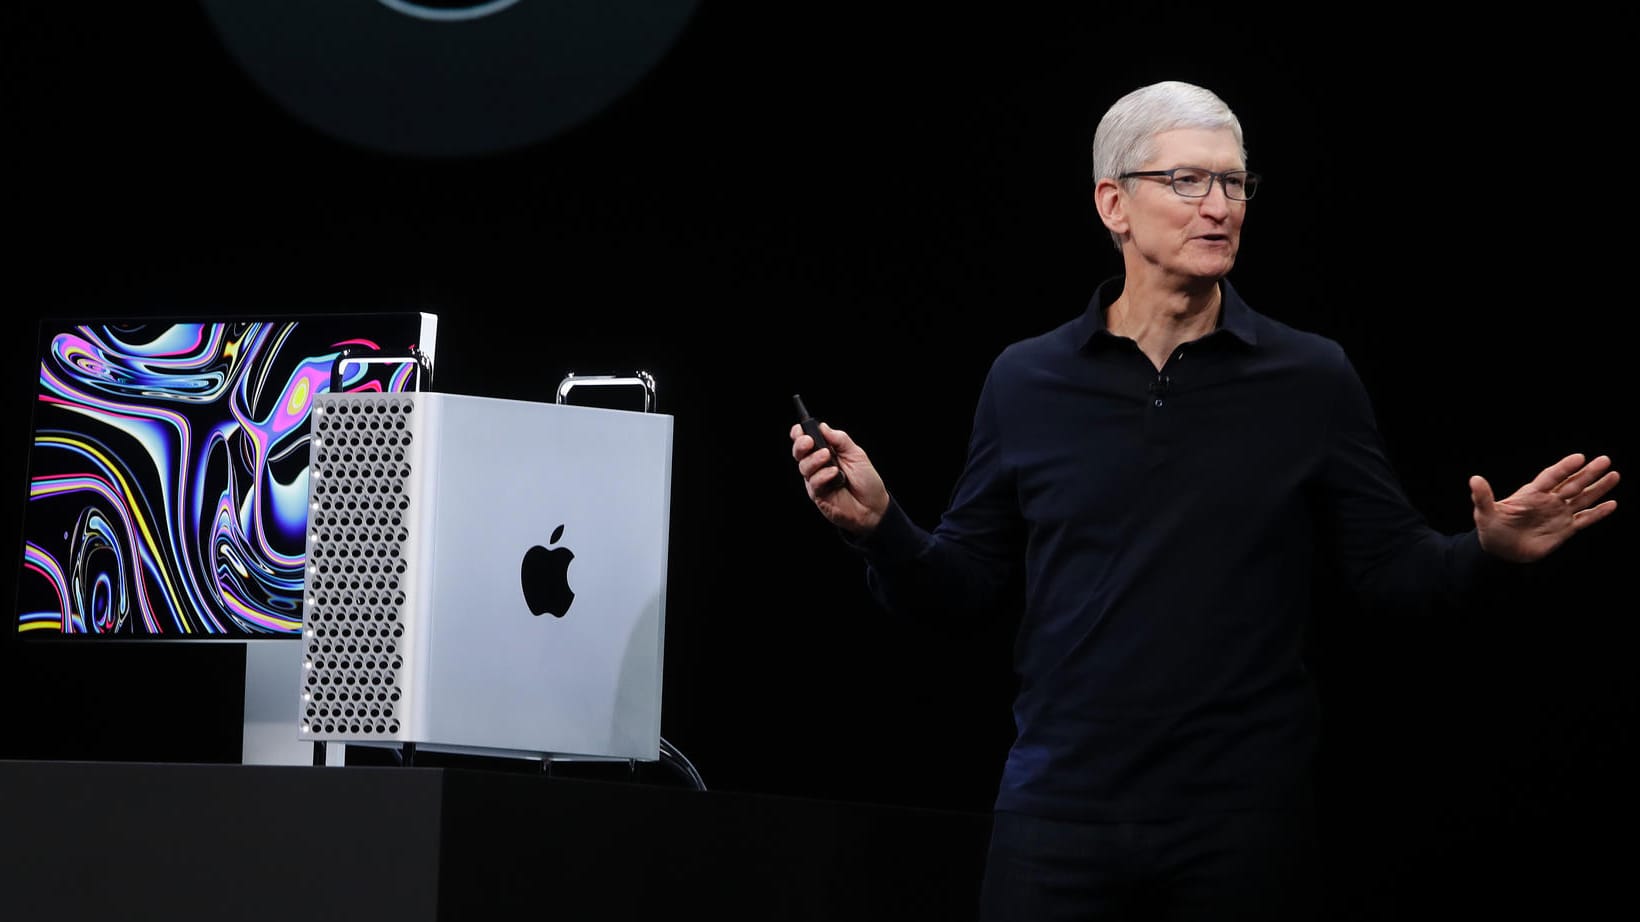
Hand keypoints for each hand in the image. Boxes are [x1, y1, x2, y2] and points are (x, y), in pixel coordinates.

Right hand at [789, 420, 890, 534]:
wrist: (873, 506)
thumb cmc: (867, 481)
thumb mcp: (856, 454)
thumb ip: (840, 440)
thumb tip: (823, 426)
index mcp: (826, 452)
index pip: (807, 440)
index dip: (800, 434)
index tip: (800, 429)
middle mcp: (819, 465)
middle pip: (799, 452)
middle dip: (800, 445)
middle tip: (809, 442)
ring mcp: (816, 480)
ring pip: (804, 466)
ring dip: (814, 460)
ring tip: (827, 458)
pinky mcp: (817, 495)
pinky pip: (813, 482)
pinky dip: (822, 476)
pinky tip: (834, 475)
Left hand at [1470, 453, 1619, 562]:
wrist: (1500, 552)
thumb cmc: (1491, 529)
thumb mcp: (1485, 513)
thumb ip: (1483, 497)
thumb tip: (1474, 479)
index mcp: (1531, 494)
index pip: (1551, 477)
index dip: (1565, 468)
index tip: (1580, 457)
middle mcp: (1548, 500)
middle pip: (1572, 483)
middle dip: (1588, 473)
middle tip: (1605, 460)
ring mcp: (1558, 514)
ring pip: (1582, 498)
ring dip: (1598, 488)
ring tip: (1614, 475)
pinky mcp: (1565, 529)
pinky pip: (1585, 519)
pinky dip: (1598, 513)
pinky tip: (1612, 504)